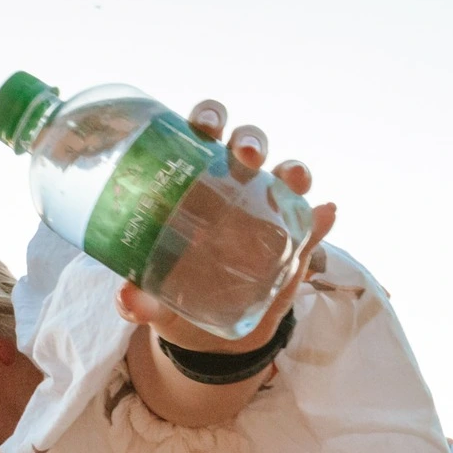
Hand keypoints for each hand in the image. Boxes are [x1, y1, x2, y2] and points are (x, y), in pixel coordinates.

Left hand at [114, 98, 338, 356]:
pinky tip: (325, 212)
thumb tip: (126, 300)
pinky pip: (312, 221)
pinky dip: (321, 216)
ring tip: (293, 179)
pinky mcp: (292, 241)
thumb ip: (139, 301)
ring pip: (286, 173)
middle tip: (246, 155)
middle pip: (246, 145)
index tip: (205, 125)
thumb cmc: (173, 296)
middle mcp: (233, 186)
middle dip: (250, 140)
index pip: (202, 134)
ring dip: (293, 169)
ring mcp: (267, 210)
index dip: (207, 117)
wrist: (209, 335)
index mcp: (193, 181)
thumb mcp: (154, 300)